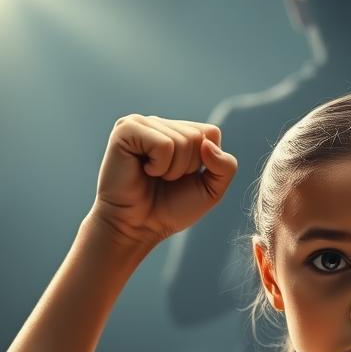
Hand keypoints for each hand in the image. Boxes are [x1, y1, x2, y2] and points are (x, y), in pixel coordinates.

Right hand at [89, 115, 237, 246]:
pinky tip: (143, 171)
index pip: (211, 132)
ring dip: (173, 170)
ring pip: (182, 140)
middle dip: (188, 168)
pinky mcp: (125, 130)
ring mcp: (141, 124)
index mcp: (176, 131)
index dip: (205, 161)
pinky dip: (159, 166)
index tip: (184, 177)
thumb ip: (225, 167)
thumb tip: (207, 144)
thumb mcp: (211, 190)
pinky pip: (163, 144)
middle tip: (165, 180)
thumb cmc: (170, 210)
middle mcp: (159, 123)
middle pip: (198, 137)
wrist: (136, 228)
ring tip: (153, 176)